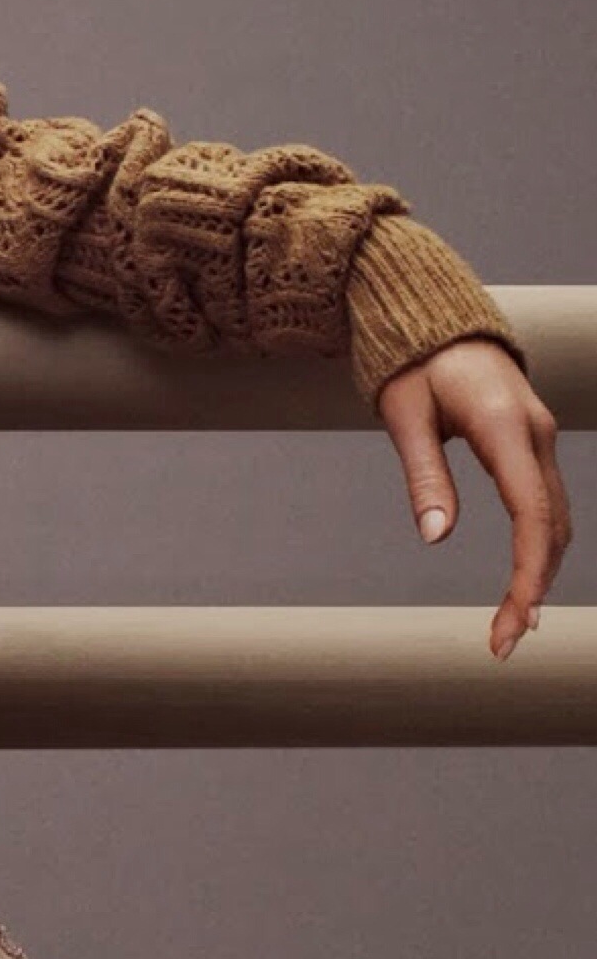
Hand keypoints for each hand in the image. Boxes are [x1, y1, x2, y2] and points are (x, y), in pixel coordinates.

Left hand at [375, 335, 571, 658]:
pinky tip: (524, 580)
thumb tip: (436, 537)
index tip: (513, 620)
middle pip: (550, 526)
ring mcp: (539, 438)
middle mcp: (535, 434)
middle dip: (532, 587)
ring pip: (555, 519)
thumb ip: (425, 474)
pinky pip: (546, 502)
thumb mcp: (404, 414)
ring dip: (540, 571)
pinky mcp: (532, 442)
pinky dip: (539, 545)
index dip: (528, 573)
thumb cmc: (411, 362)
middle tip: (501, 641)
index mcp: (505, 427)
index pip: (532, 514)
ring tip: (511, 625)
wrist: (433, 317)